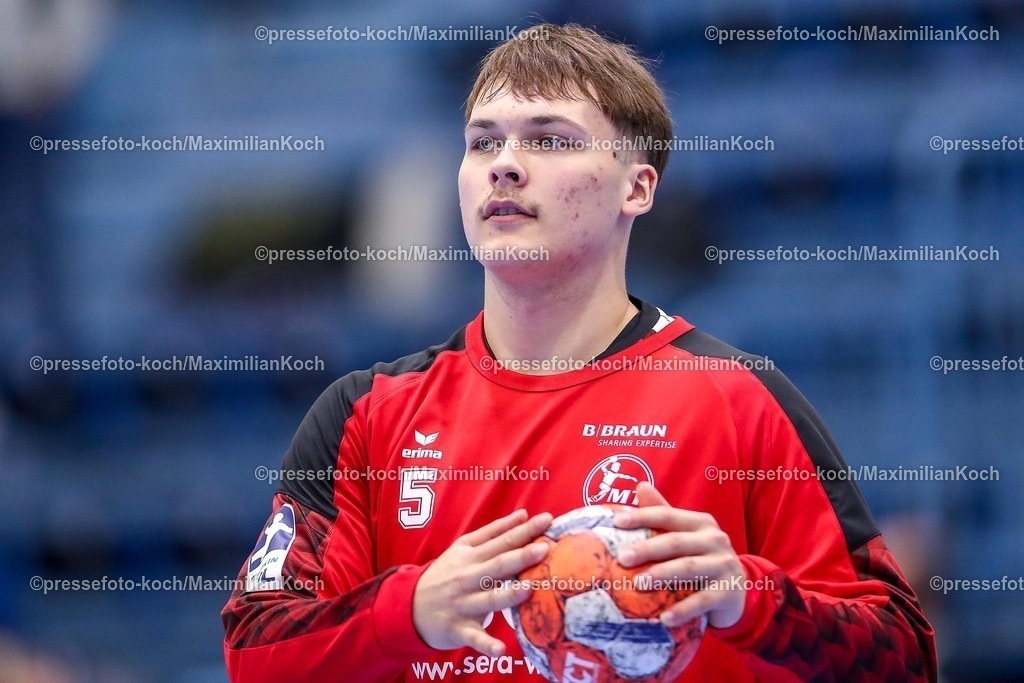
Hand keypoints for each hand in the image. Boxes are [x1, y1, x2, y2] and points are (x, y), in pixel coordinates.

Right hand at [413, 509, 551, 654]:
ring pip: (490, 600)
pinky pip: (475, 638)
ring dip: (509, 595)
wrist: (409, 606)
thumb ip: (493, 531)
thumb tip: (523, 515)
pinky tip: (501, 650)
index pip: (502, 541)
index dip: (524, 530)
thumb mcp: (463, 547)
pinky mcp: (460, 629)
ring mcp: (464, 604)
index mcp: (471, 556)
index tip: (547, 520)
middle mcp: (468, 578)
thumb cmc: (445, 574)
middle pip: (498, 566)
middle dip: (521, 557)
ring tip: (530, 589)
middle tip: (545, 548)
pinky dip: (487, 644)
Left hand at [615, 483, 745, 628]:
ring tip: (638, 584)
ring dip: (662, 575)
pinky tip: (663, 618)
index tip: (617, 521)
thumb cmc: (703, 559)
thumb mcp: (687, 535)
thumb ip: (665, 513)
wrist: (740, 592)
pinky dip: (682, 610)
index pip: (668, 516)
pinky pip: (702, 601)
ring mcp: (724, 565)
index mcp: (701, 523)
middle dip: (648, 548)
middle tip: (622, 558)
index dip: (643, 516)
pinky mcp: (728, 592)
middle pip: (677, 542)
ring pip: (689, 568)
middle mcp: (715, 540)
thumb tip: (640, 486)